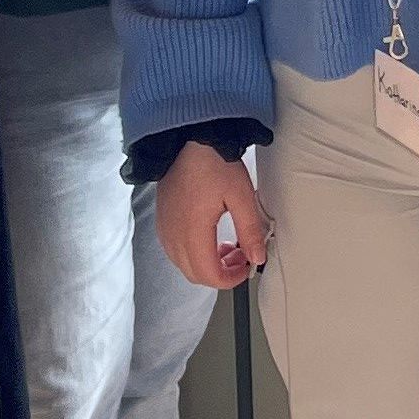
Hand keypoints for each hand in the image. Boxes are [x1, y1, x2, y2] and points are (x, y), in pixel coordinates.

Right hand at [156, 140, 268, 290]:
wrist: (189, 139)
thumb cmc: (214, 163)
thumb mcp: (241, 196)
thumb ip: (250, 231)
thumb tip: (257, 257)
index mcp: (192, 232)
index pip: (208, 275)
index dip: (230, 280)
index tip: (246, 269)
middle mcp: (173, 234)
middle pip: (194, 274)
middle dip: (220, 273)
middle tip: (241, 256)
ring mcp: (164, 227)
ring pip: (183, 264)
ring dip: (206, 264)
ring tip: (228, 246)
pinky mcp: (162, 219)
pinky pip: (175, 249)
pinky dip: (194, 252)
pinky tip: (210, 237)